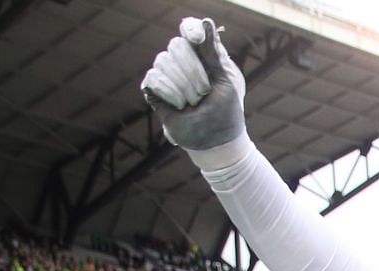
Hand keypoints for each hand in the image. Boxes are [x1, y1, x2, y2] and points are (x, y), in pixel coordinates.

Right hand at [140, 17, 246, 151]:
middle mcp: (182, 61)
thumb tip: (206, 22)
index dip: (190, 30)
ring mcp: (167, 75)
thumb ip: (212, 52)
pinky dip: (169, 92)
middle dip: (193, 72)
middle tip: (204, 92)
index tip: (196, 38)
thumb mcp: (224, 79)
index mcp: (202, 55)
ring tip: (193, 102)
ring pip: (163, 62)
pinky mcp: (154, 90)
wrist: (216, 140)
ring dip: (183, 86)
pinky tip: (179, 105)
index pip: (189, 30)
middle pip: (175, 46)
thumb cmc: (225, 110)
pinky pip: (153, 77)